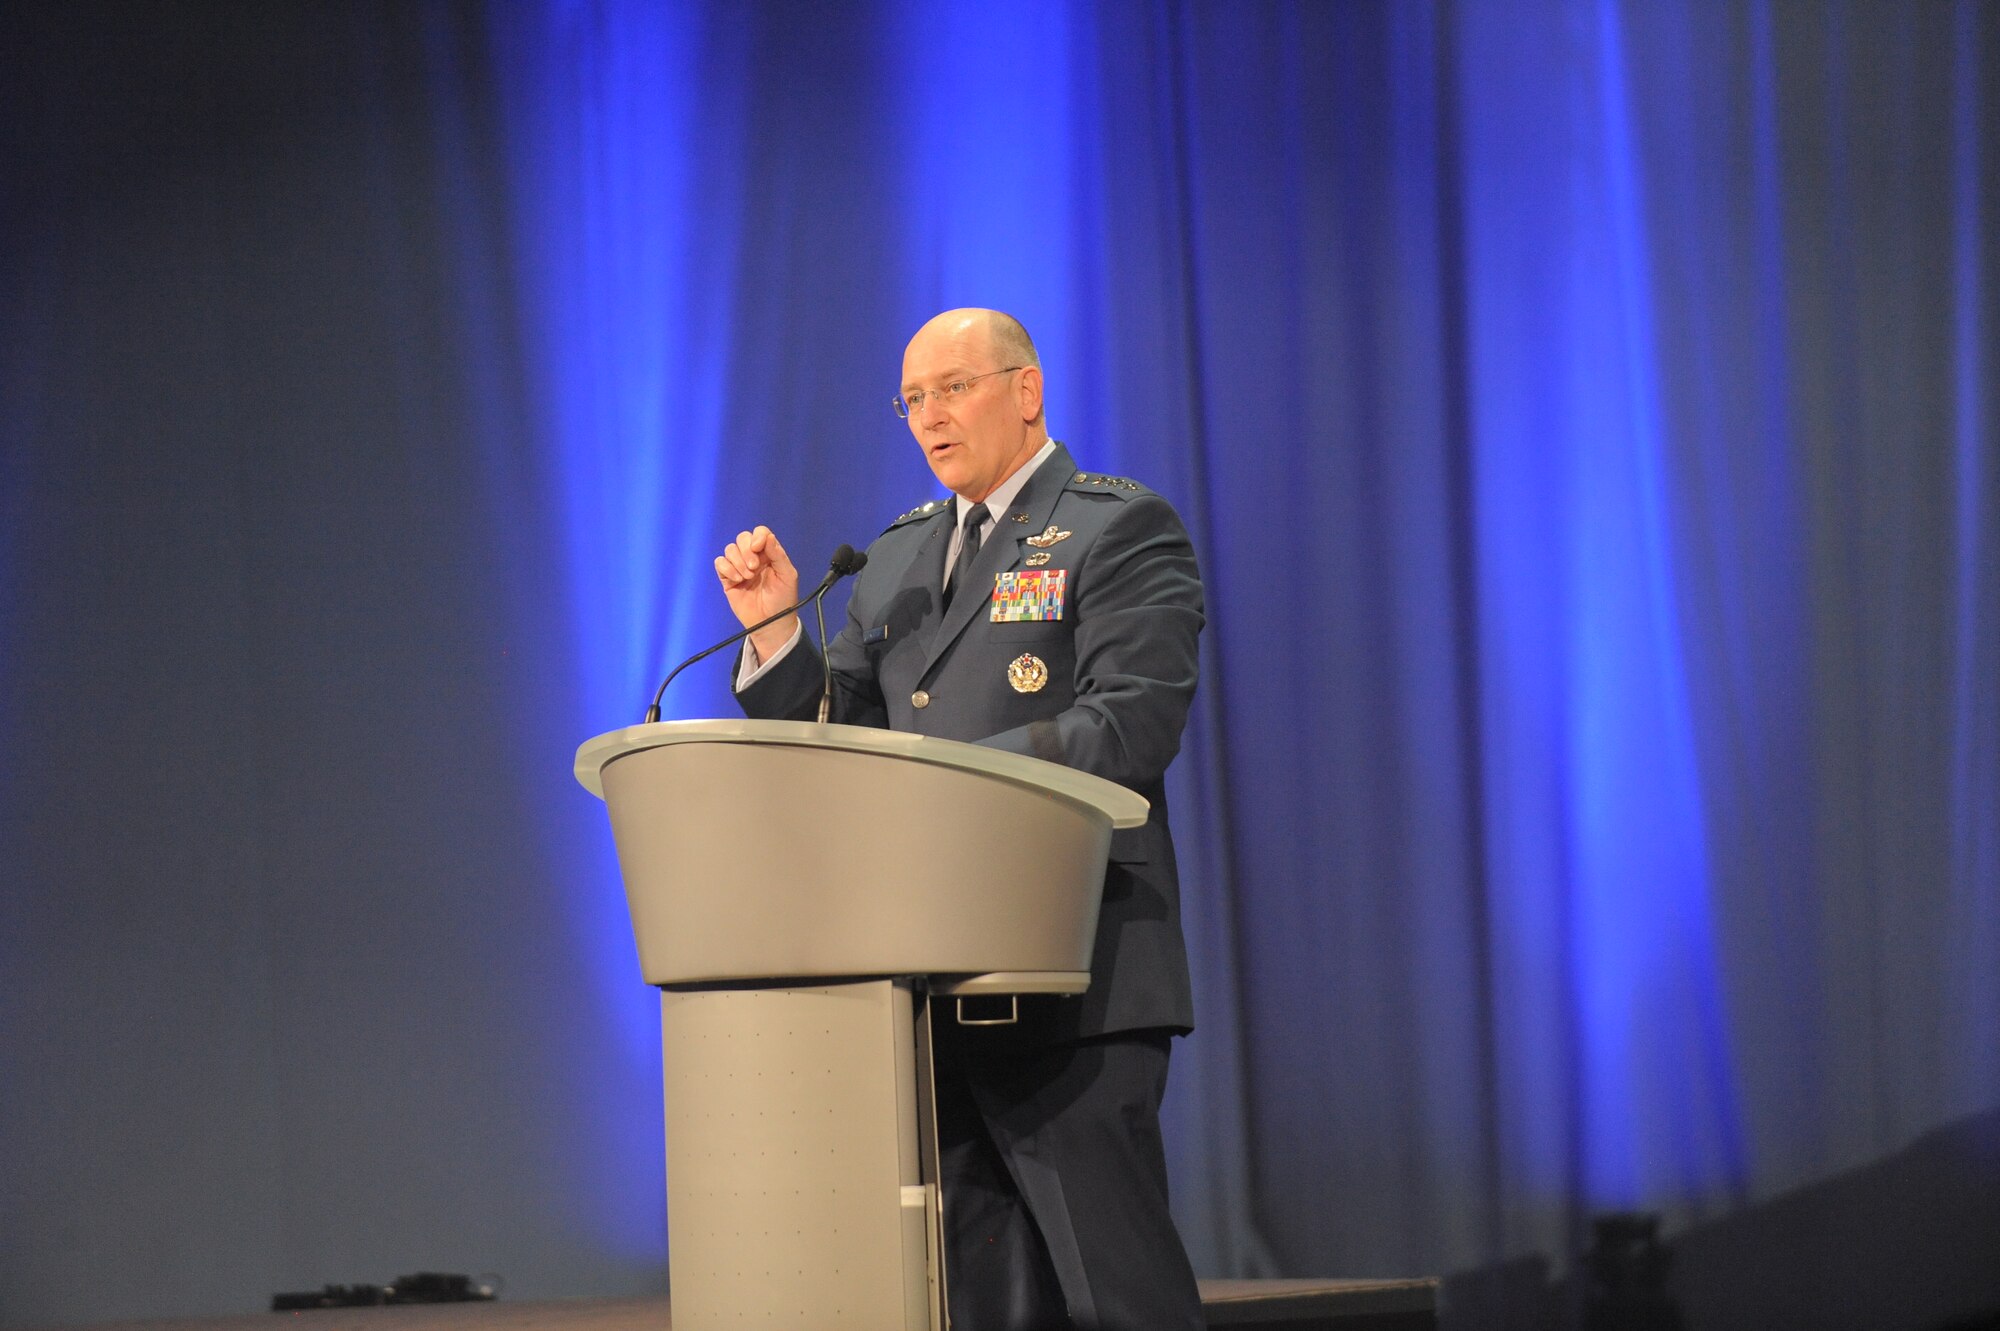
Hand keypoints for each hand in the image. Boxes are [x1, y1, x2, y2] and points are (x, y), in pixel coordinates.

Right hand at [715, 526, 801, 661]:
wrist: (771, 623)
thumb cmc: (783, 600)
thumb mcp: (787, 575)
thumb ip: (778, 555)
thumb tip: (767, 536)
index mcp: (769, 554)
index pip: (760, 533)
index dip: (757, 536)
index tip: (758, 547)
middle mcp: (753, 557)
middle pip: (742, 538)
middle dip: (746, 550)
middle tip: (754, 567)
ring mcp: (739, 567)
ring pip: (730, 549)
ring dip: (738, 561)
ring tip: (747, 577)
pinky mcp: (728, 579)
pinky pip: (720, 563)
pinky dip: (727, 568)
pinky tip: (737, 580)